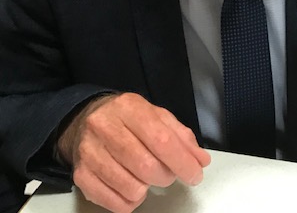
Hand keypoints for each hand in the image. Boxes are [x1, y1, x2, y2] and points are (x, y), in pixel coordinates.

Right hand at [57, 93, 210, 212]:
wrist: (83, 120)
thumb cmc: (126, 119)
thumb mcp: (155, 116)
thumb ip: (180, 136)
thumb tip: (200, 160)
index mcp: (128, 107)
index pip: (161, 139)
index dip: (182, 161)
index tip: (195, 174)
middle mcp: (105, 127)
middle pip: (146, 166)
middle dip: (166, 176)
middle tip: (168, 173)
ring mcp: (90, 152)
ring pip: (131, 188)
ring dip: (147, 188)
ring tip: (146, 175)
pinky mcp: (81, 176)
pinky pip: (115, 204)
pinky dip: (130, 202)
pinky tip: (131, 185)